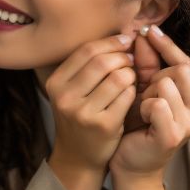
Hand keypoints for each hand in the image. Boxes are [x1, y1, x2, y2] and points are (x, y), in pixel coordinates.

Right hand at [45, 33, 137, 189]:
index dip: (111, 42)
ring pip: (118, 77)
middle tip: (131, 60)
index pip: (87, 50)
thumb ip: (88, 64)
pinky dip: (133, 90)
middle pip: (103, 61)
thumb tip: (122, 33)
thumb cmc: (80, 116)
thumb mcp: (72, 90)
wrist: (78, 156)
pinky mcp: (103, 125)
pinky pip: (127, 95)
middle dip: (123, 56)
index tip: (126, 41)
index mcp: (56, 82)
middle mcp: (65, 97)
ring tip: (131, 78)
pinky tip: (131, 94)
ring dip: (131, 74)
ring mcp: (83, 112)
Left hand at [110, 27, 189, 178]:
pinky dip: (144, 107)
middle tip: (142, 94)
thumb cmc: (137, 126)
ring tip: (141, 110)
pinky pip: (157, 103)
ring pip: (166, 85)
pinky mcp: (174, 135)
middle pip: (178, 70)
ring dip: (146, 94)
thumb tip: (143, 33)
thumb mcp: (144, 90)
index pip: (186, 62)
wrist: (131, 164)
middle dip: (154, 77)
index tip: (147, 30)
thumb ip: (147, 64)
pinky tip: (140, 118)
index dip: (166, 45)